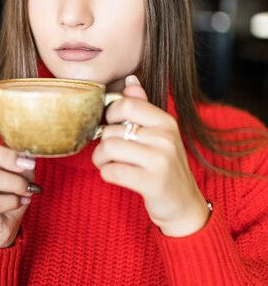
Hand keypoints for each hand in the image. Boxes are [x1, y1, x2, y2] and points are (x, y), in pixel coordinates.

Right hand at [0, 99, 38, 248]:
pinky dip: (13, 202)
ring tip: (28, 190)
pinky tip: (20, 202)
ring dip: (16, 183)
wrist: (1, 231)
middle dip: (7, 155)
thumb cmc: (8, 197)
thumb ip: (16, 158)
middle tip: (29, 163)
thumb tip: (28, 147)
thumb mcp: (15, 173)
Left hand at [92, 77, 209, 236]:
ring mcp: (160, 160)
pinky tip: (115, 175)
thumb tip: (131, 80)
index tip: (112, 126)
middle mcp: (165, 138)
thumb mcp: (160, 134)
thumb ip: (143, 106)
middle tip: (110, 152)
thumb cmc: (166, 167)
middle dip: (103, 143)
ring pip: (108, 149)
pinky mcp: (152, 182)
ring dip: (100, 159)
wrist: (185, 205)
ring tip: (108, 163)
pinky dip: (106, 174)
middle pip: (111, 130)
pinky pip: (112, 171)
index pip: (126, 104)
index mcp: (166, 121)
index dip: (110, 114)